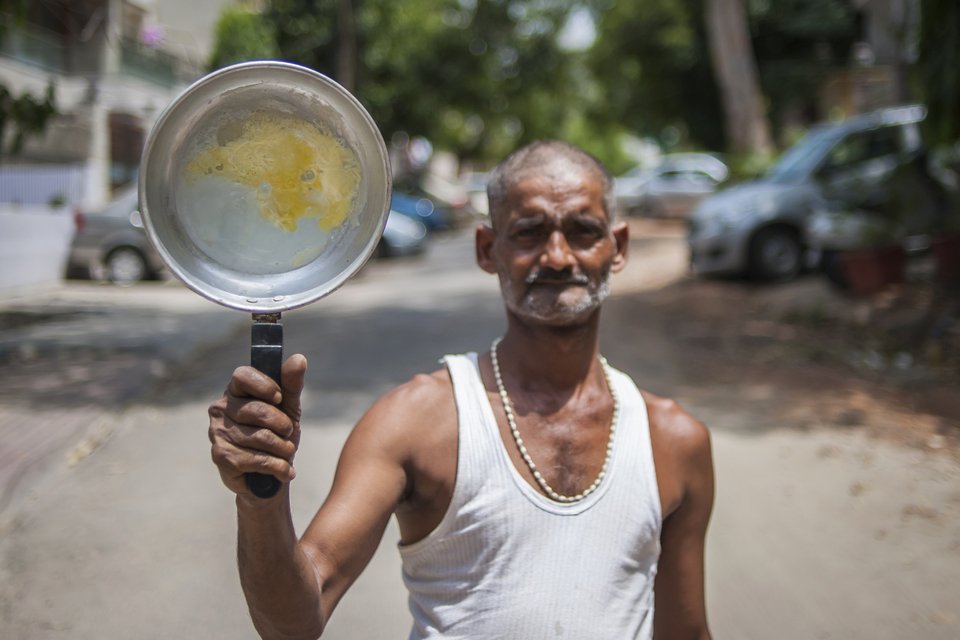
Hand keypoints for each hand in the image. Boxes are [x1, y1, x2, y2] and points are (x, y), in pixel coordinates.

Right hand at [208, 354, 307, 496]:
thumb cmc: (277, 436)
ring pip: (262, 437)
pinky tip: (283, 471)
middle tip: (287, 433)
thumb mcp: (288, 408)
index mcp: (235, 391)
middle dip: (283, 425)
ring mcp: (217, 433)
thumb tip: (299, 358)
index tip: (279, 398)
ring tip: (285, 453)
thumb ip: (291, 384)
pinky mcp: (221, 457)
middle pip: (258, 410)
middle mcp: (220, 409)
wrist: (271, 477)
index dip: (264, 386)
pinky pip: (258, 459)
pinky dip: (279, 467)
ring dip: (283, 449)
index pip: (242, 375)